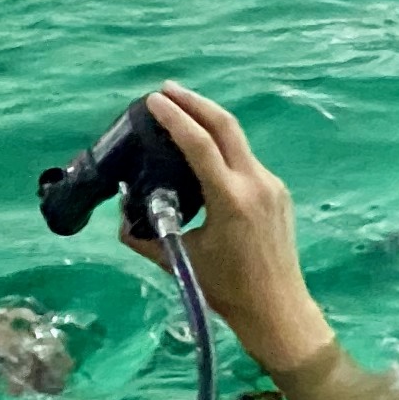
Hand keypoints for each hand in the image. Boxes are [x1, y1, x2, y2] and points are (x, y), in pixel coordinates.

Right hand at [123, 82, 337, 381]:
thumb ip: (145, 237)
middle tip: (166, 90)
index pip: (200, 144)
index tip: (153, 100)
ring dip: (210, 122)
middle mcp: (256, 184)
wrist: (277, 309)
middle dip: (195, 103)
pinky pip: (246, 160)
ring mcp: (271, 186)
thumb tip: (120, 218)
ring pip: (238, 141)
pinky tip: (205, 151)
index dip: (175, 118)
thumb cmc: (226, 290)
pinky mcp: (278, 193)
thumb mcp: (180, 260)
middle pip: (226, 126)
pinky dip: (223, 147)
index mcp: (231, 199)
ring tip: (182, 113)